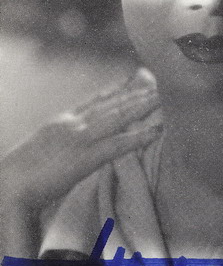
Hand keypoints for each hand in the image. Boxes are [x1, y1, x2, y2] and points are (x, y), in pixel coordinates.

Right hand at [0, 68, 160, 210]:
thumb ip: (60, 142)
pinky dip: (138, 136)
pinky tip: (156, 131)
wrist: (4, 186)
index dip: (118, 90)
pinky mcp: (84, 158)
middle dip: (137, 93)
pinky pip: (117, 145)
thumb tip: (72, 144)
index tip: (135, 78)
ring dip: (143, 106)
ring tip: (165, 97)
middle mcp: (72, 123)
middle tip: (161, 81)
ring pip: (118, 117)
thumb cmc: (18, 176)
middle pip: (112, 104)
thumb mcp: (41, 150)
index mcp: (62, 122)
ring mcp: (79, 139)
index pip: (95, 101)